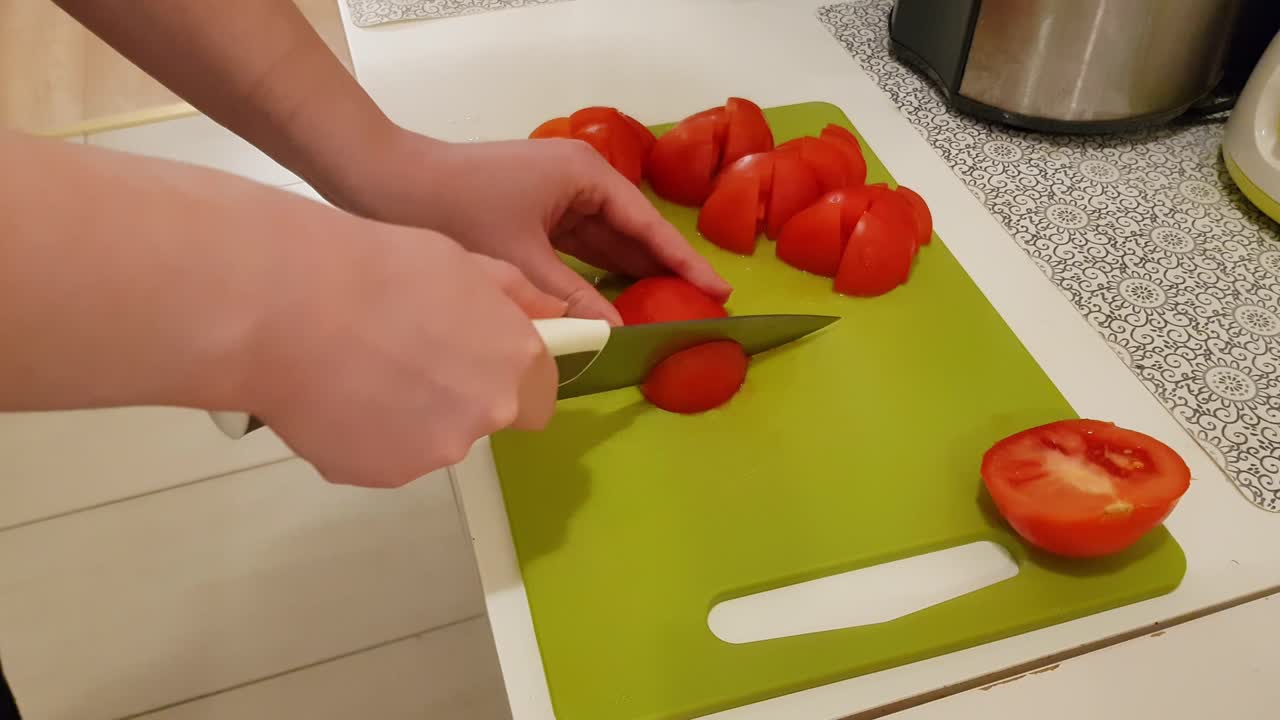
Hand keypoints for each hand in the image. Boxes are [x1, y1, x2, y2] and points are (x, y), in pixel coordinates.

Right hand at [248, 218, 564, 487]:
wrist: (287, 306)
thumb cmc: (376, 270)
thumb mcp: (465, 262)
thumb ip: (518, 299)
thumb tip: (558, 317)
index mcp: (513, 363)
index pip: (539, 394)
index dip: (510, 375)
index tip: (479, 355)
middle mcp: (485, 415)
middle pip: (483, 415)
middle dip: (456, 391)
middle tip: (404, 350)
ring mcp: (433, 451)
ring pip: (432, 437)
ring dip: (408, 412)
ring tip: (357, 365)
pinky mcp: (380, 474)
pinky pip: (381, 454)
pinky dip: (364, 430)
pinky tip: (333, 390)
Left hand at [328, 129, 731, 324]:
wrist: (385, 183)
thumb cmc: (456, 209)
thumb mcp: (520, 260)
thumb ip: (571, 299)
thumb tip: (615, 336)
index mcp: (585, 175)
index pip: (648, 225)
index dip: (684, 262)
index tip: (719, 291)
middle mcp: (577, 180)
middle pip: (631, 233)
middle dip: (661, 272)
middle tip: (698, 312)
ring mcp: (553, 196)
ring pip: (604, 243)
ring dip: (628, 276)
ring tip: (665, 314)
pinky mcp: (531, 214)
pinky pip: (576, 248)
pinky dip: (592, 276)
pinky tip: (610, 305)